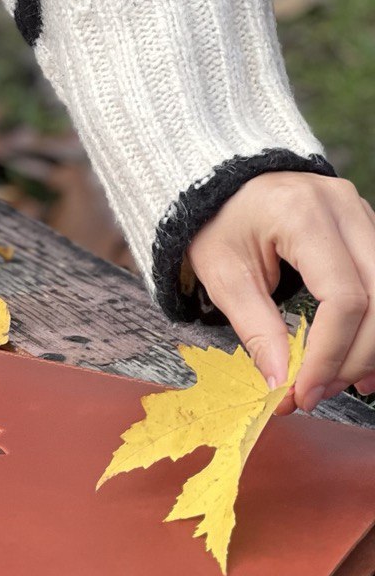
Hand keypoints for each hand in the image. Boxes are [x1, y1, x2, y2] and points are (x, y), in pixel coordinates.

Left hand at [185, 172, 374, 413]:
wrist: (224, 182)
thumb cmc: (216, 223)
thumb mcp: (222, 274)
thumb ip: (254, 327)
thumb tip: (280, 382)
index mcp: (303, 215)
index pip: (343, 299)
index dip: (330, 354)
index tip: (303, 392)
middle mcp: (346, 210)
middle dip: (354, 358)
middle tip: (317, 393)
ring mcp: (365, 216)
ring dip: (374, 348)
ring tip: (343, 383)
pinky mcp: (370, 229)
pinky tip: (364, 361)